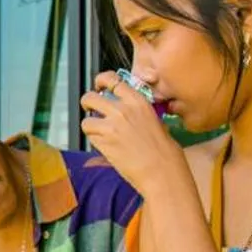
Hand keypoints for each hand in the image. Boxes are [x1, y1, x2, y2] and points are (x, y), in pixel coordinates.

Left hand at [80, 70, 187, 193]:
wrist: (162, 171)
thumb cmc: (165, 152)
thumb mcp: (156, 122)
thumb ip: (139, 112)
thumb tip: (125, 110)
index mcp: (138, 101)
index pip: (112, 80)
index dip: (102, 82)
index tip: (99, 86)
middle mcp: (123, 109)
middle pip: (91, 97)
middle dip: (88, 103)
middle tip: (91, 110)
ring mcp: (111, 125)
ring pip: (86, 119)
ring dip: (90, 126)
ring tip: (99, 134)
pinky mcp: (104, 141)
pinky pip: (89, 136)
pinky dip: (93, 140)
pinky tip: (105, 146)